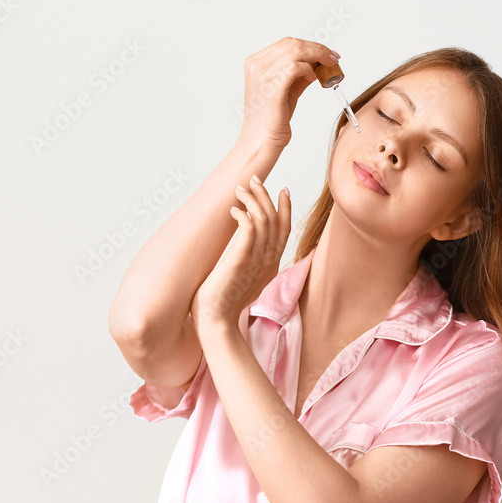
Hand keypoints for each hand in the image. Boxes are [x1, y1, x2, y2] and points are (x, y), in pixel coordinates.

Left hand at [190, 175, 292, 338]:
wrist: (216, 324)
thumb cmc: (222, 304)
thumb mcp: (243, 278)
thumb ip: (248, 262)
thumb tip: (242, 249)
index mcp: (270, 264)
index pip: (285, 230)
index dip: (285, 208)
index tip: (282, 189)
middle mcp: (267, 261)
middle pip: (276, 220)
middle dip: (266, 195)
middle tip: (254, 178)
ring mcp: (255, 261)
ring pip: (264, 220)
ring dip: (253, 200)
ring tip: (240, 189)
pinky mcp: (239, 261)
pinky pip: (248, 230)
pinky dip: (243, 214)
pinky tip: (233, 210)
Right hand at [237, 37, 340, 150]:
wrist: (262, 141)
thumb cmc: (273, 119)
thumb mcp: (288, 89)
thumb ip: (300, 74)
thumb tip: (318, 63)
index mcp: (256, 62)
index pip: (287, 43)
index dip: (310, 46)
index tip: (328, 54)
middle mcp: (256, 64)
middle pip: (292, 43)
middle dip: (318, 49)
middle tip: (334, 58)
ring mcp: (262, 74)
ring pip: (296, 51)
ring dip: (318, 56)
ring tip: (329, 67)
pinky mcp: (272, 85)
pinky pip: (295, 66)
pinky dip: (308, 69)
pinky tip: (313, 78)